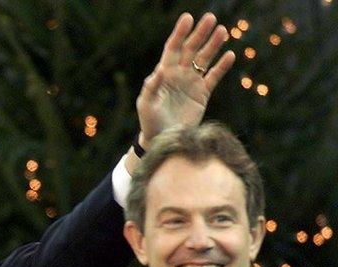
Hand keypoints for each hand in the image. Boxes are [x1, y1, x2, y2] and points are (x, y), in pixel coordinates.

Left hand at [136, 12, 235, 145]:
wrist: (163, 139)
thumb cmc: (150, 122)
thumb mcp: (146, 105)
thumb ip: (151, 88)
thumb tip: (159, 70)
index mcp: (164, 73)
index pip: (173, 48)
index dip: (180, 33)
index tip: (188, 18)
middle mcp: (179, 74)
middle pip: (191, 49)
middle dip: (200, 34)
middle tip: (211, 18)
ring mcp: (192, 82)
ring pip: (204, 59)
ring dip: (213, 45)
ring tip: (223, 31)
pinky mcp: (202, 93)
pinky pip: (214, 77)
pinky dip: (222, 67)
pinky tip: (230, 55)